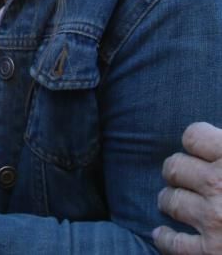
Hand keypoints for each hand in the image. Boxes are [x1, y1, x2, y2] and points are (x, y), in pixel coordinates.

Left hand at [154, 122, 221, 253]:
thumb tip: (208, 137)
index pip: (193, 136)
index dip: (196, 144)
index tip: (198, 151)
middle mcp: (221, 184)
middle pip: (175, 166)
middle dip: (177, 173)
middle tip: (182, 178)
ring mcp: (216, 218)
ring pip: (170, 200)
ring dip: (170, 202)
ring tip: (173, 203)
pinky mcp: (213, 251)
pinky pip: (174, 243)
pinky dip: (165, 239)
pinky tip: (163, 235)